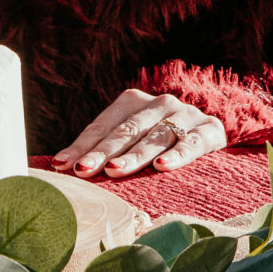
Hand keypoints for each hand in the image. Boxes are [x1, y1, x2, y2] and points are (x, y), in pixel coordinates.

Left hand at [55, 90, 226, 177]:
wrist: (213, 134)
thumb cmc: (161, 143)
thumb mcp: (133, 140)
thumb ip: (103, 149)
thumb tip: (59, 166)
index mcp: (133, 101)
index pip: (103, 126)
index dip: (82, 145)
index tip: (62, 165)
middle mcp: (159, 103)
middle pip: (126, 131)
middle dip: (102, 152)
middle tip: (82, 170)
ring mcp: (186, 114)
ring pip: (155, 137)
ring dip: (134, 155)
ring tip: (114, 170)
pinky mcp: (210, 130)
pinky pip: (192, 143)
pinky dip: (177, 155)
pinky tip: (162, 168)